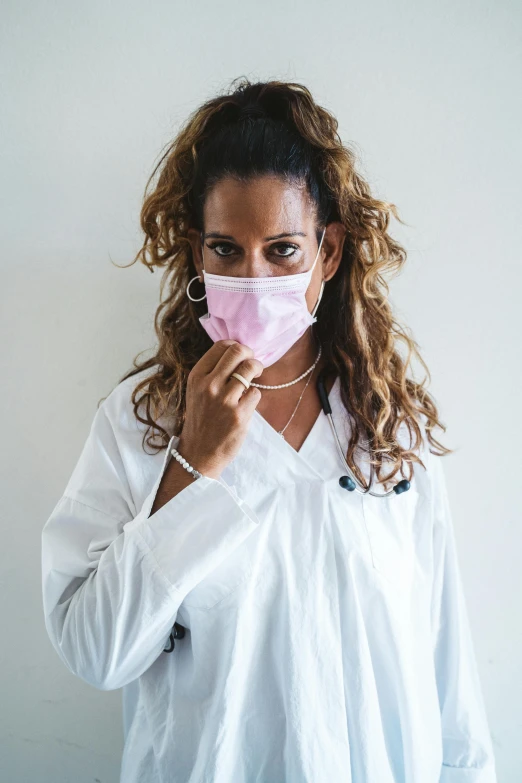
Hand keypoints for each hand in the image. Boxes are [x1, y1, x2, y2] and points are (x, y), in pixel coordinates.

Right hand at [176, 340, 263, 478]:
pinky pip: (256, 393)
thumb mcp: (197, 391)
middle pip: (238, 352)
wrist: (198, 453)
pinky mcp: (238, 414)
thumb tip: (238, 353)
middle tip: (252, 366)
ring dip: (257, 371)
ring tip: (254, 379)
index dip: (237, 347)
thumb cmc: (202, 420)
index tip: (242, 356)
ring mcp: (224, 400)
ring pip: (250, 368)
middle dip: (250, 355)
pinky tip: (246, 405)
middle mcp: (209, 385)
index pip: (221, 346)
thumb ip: (212, 373)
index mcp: (197, 376)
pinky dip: (254, 397)